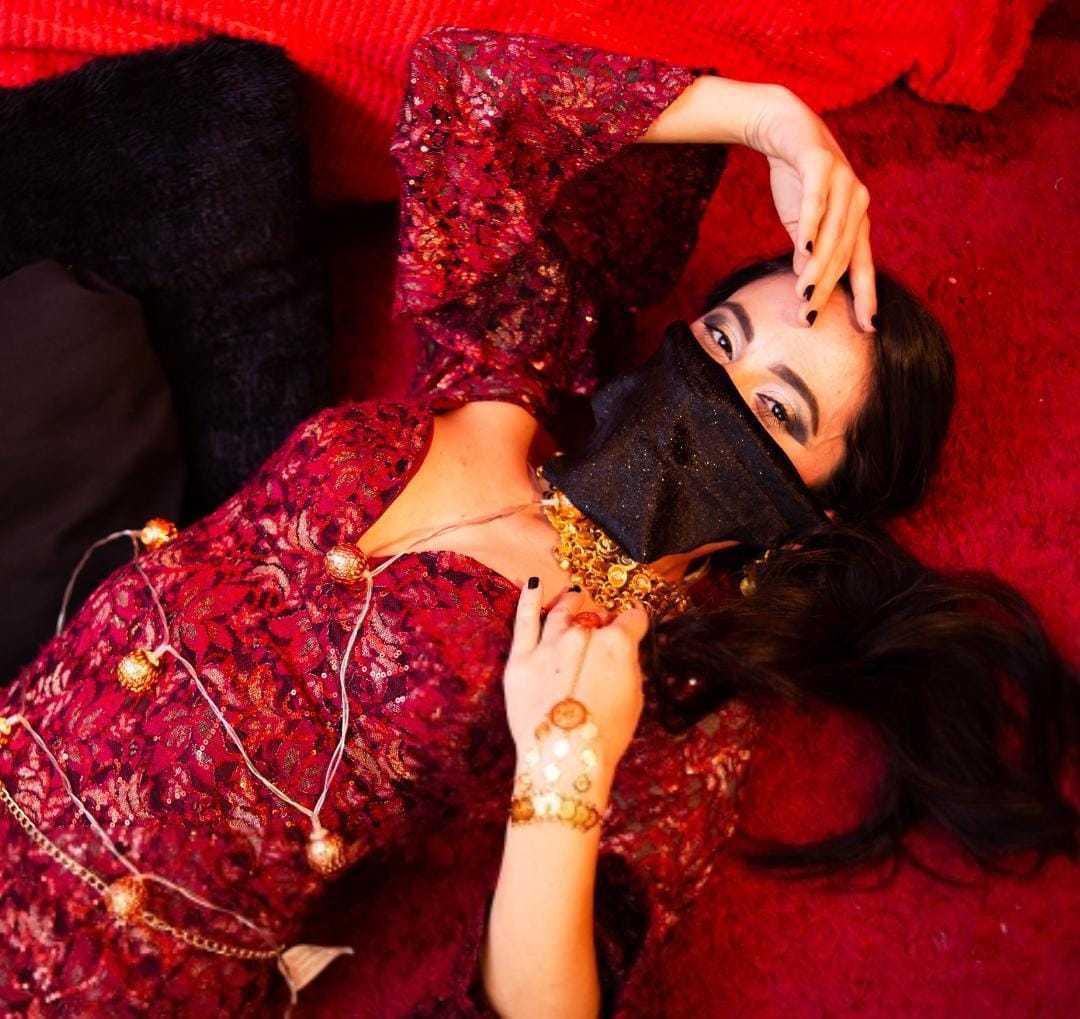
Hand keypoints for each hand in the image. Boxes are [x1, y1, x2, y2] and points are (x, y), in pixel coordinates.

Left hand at [503, 582, 649, 776]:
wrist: (564, 757)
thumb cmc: (607, 735)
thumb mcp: (634, 699)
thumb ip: (629, 666)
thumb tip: (624, 652)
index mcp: (617, 643)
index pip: (632, 619)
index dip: (635, 622)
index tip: (634, 624)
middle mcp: (583, 634)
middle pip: (595, 618)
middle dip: (602, 621)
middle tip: (602, 627)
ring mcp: (549, 643)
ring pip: (561, 611)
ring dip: (570, 602)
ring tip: (574, 595)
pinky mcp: (521, 657)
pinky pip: (524, 619)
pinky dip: (529, 599)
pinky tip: (533, 585)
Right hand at [742, 84, 876, 331]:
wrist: (784, 129)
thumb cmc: (797, 181)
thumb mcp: (802, 223)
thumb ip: (808, 251)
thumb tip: (806, 284)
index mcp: (856, 219)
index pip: (862, 264)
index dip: (866, 295)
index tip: (868, 326)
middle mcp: (857, 202)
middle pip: (843, 254)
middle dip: (826, 289)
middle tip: (808, 318)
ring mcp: (843, 181)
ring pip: (832, 233)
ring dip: (817, 266)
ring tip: (802, 293)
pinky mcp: (821, 163)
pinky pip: (817, 200)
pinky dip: (810, 225)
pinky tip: (802, 248)